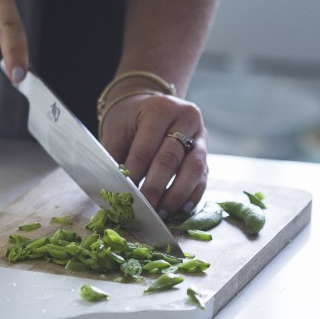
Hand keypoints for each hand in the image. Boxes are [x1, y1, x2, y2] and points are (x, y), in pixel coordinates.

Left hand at [100, 93, 208, 217]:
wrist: (151, 105)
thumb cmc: (131, 120)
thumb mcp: (118, 131)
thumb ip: (115, 158)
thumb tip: (112, 190)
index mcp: (160, 109)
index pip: (146, 147)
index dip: (135, 173)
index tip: (125, 194)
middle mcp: (186, 118)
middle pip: (171, 158)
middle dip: (156, 187)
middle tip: (144, 208)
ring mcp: (200, 136)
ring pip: (194, 168)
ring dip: (177, 195)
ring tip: (162, 213)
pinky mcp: (206, 153)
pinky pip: (203, 177)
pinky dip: (192, 195)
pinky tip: (181, 210)